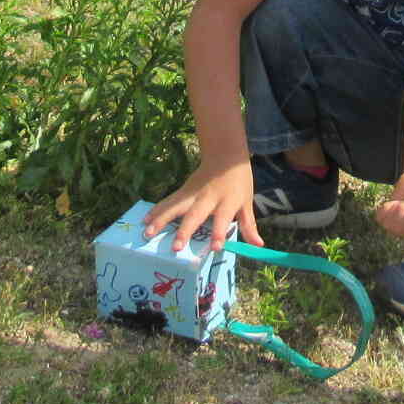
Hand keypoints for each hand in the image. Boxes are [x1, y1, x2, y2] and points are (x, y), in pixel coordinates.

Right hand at [143, 160, 261, 252]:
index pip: (224, 218)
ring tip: (148, 233)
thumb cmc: (238, 182)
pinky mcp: (183, 190)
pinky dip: (156, 210)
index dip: (220, 232)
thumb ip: (249, 226)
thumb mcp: (247, 202)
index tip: (215, 247)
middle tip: (176, 247)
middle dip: (185, 230)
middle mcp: (209, 198)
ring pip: (176, 206)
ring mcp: (193, 193)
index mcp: (227, 201)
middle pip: (195, 214)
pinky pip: (168, 201)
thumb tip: (259, 246)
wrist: (225, 155)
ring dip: (161, 220)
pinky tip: (144, 220)